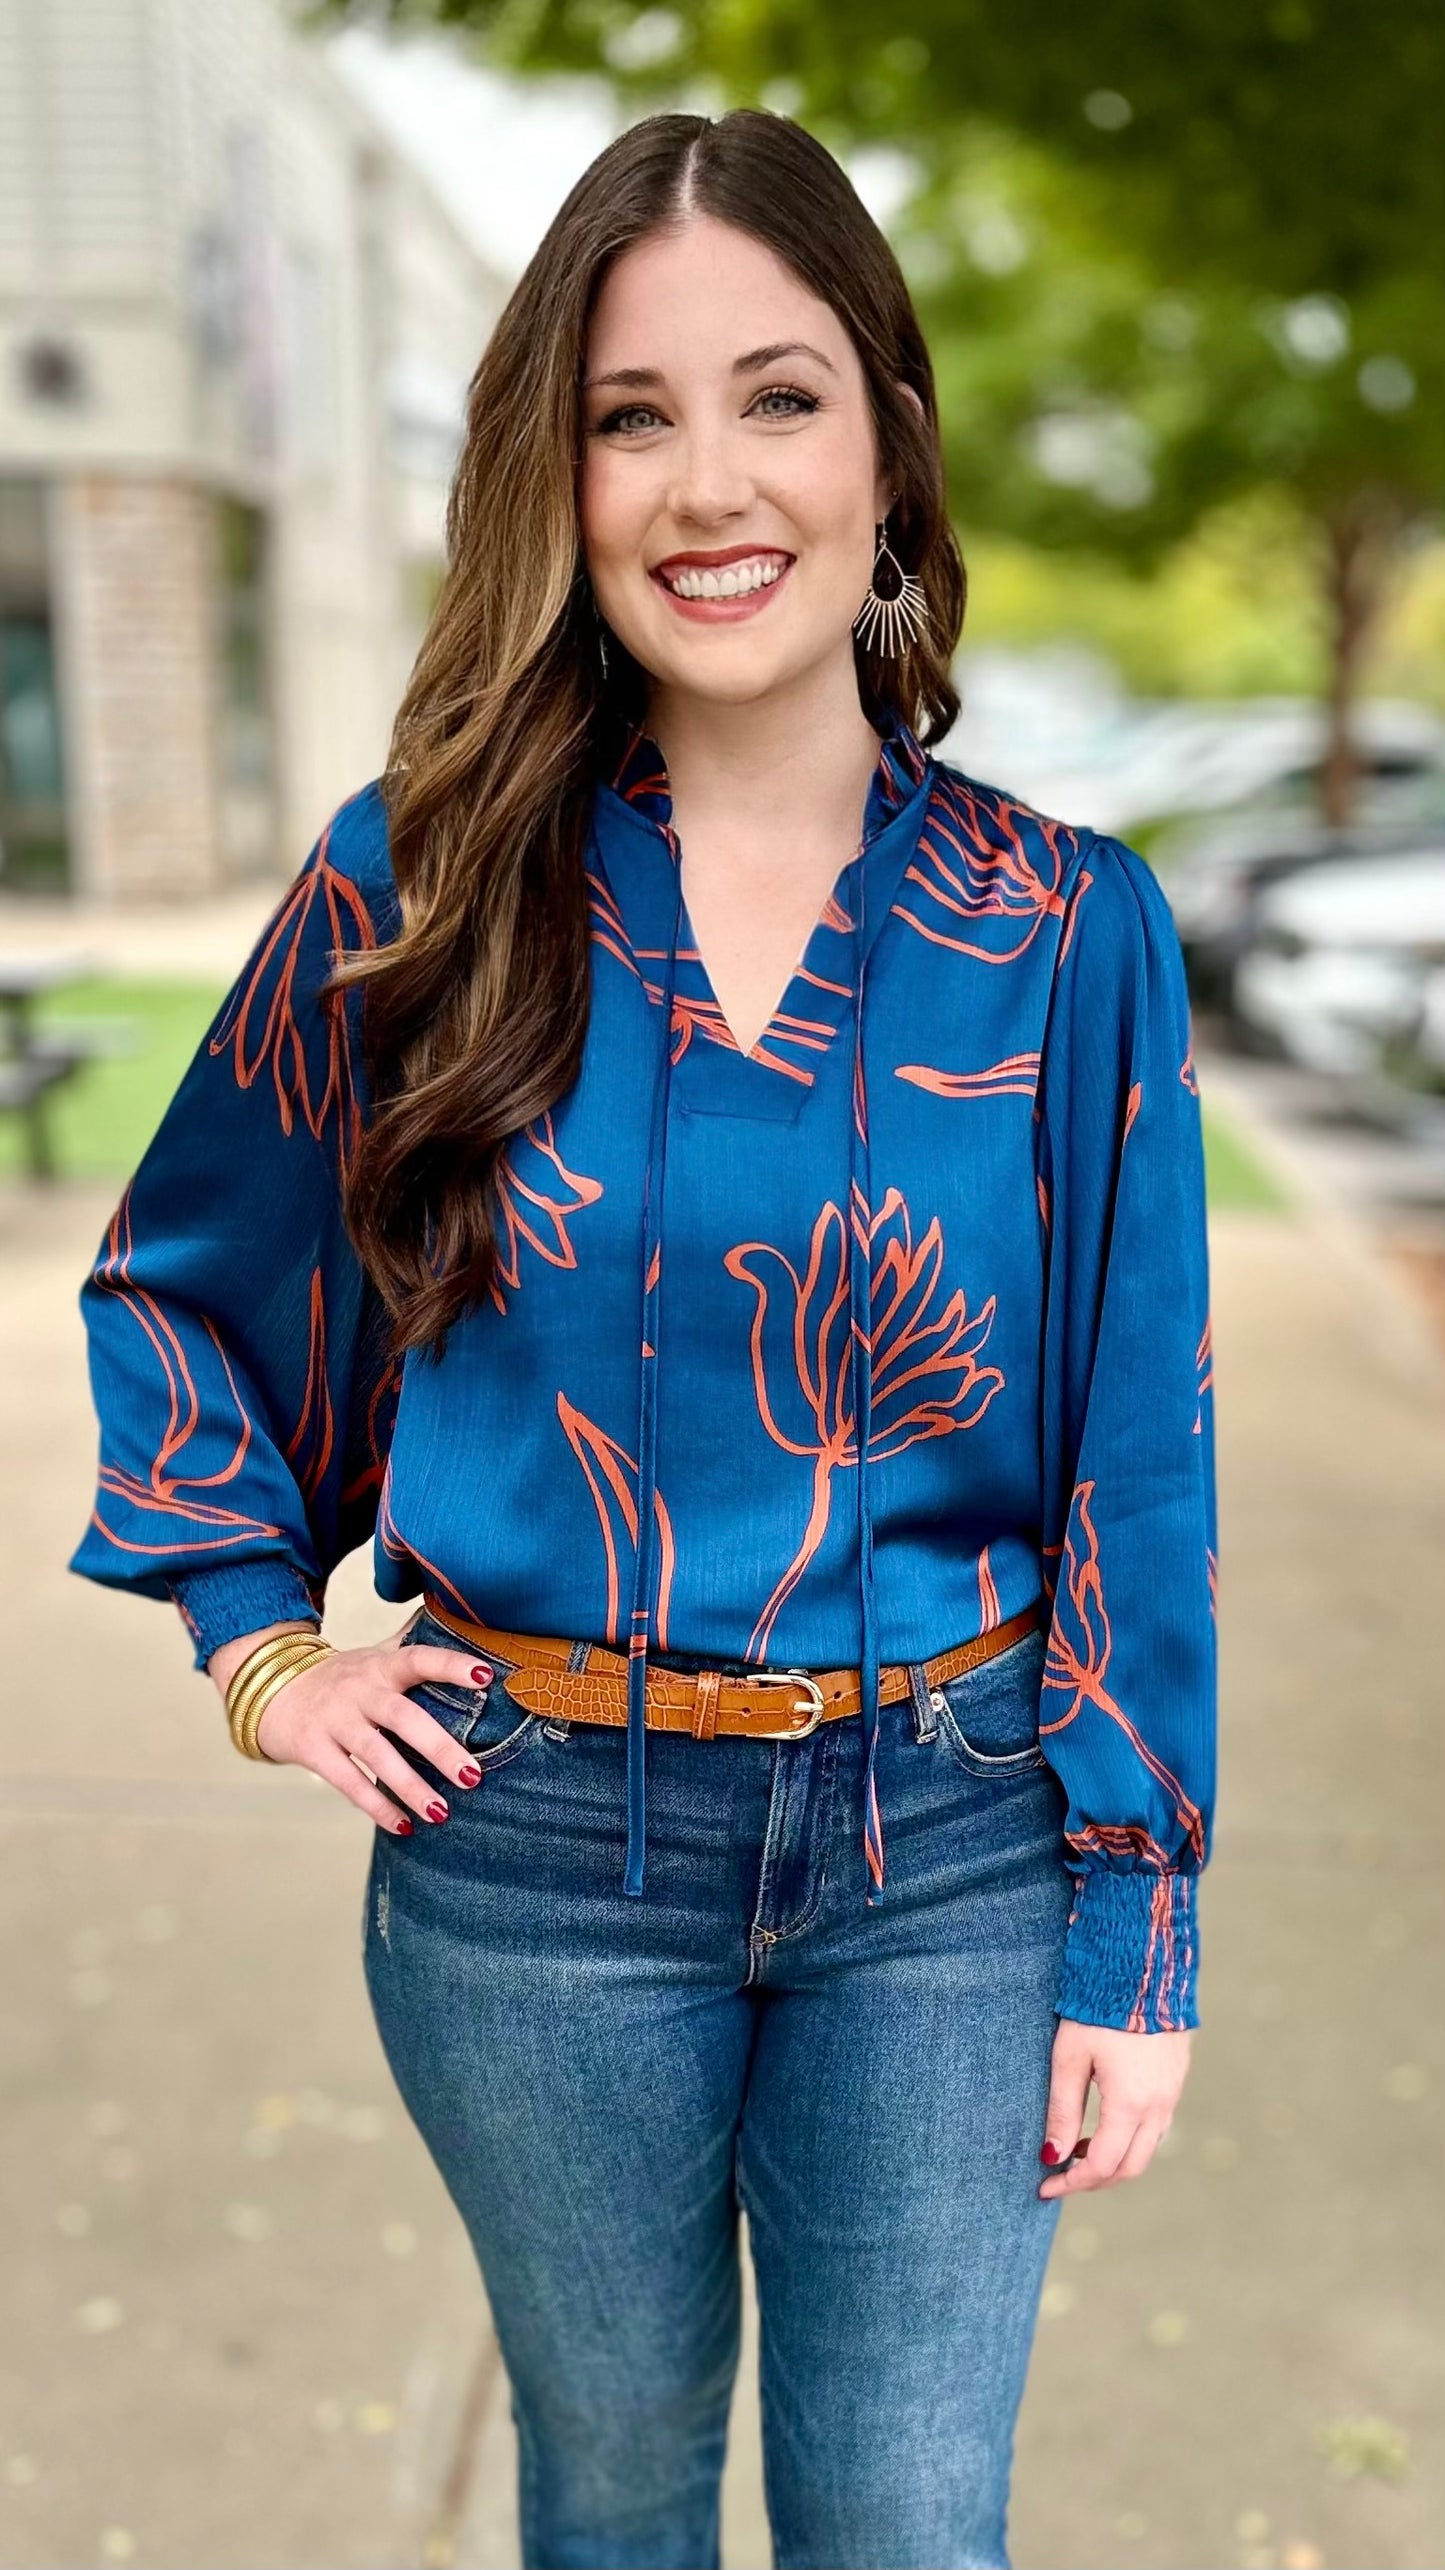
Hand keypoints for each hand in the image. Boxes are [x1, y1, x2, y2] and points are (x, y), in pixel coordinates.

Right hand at [207, 1620, 493, 1834]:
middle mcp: (359, 1691)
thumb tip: (456, 1614)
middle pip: (402, 1716)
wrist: (270, 1688)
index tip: (486, 1676)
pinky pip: (348, 1782)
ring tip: (442, 1812)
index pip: (419, 1659)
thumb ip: (412, 1644)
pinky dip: (377, 1806)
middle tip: (473, 1776)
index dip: (451, 1664)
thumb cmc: (341, 1678)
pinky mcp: (313, 1749)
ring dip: (410, 1786)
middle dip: (439, 1747)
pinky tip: (405, 1826)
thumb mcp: (374, 1655)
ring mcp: (334, 1721)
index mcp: (381, 1666)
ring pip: (376, 1755)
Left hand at [1037, 2017, 1191, 2198]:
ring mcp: (1172, 2093)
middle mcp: (1158, 2106)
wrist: (1141, 1965)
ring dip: (1114, 2159)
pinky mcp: (1176, 2078)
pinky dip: (1131, 2138)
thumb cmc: (1098, 2008)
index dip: (1072, 2183)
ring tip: (1077, 2147)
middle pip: (1130, 2167)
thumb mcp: (1070, 2058)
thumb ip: (1063, 2110)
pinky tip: (1106, 2123)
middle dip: (1095, 2179)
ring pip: (1146, 2148)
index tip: (1044, 2186)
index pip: (1101, 2165)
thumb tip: (1052, 2157)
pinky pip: (1157, 2125)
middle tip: (1061, 2176)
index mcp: (1130, 2104)